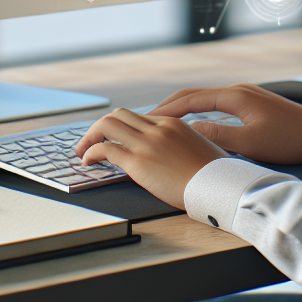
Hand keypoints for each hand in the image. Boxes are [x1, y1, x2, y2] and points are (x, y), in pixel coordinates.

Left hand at [73, 108, 227, 209]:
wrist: (218, 185)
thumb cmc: (214, 174)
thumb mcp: (199, 147)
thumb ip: (181, 143)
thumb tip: (172, 153)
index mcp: (172, 123)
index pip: (137, 117)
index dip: (120, 128)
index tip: (112, 138)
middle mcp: (157, 128)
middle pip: (118, 115)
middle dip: (99, 127)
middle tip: (90, 141)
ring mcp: (147, 143)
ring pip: (107, 125)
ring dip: (90, 137)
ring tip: (83, 151)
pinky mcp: (138, 161)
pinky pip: (106, 150)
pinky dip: (92, 153)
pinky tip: (88, 161)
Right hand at [150, 84, 301, 164]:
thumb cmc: (289, 140)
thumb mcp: (251, 144)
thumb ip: (218, 136)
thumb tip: (190, 130)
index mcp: (235, 97)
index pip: (192, 99)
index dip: (168, 108)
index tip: (148, 117)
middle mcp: (238, 90)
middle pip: (196, 93)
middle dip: (171, 104)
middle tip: (148, 117)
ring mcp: (246, 94)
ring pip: (207, 98)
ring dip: (185, 107)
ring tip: (166, 119)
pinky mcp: (252, 102)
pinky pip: (218, 102)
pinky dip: (201, 109)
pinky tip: (196, 120)